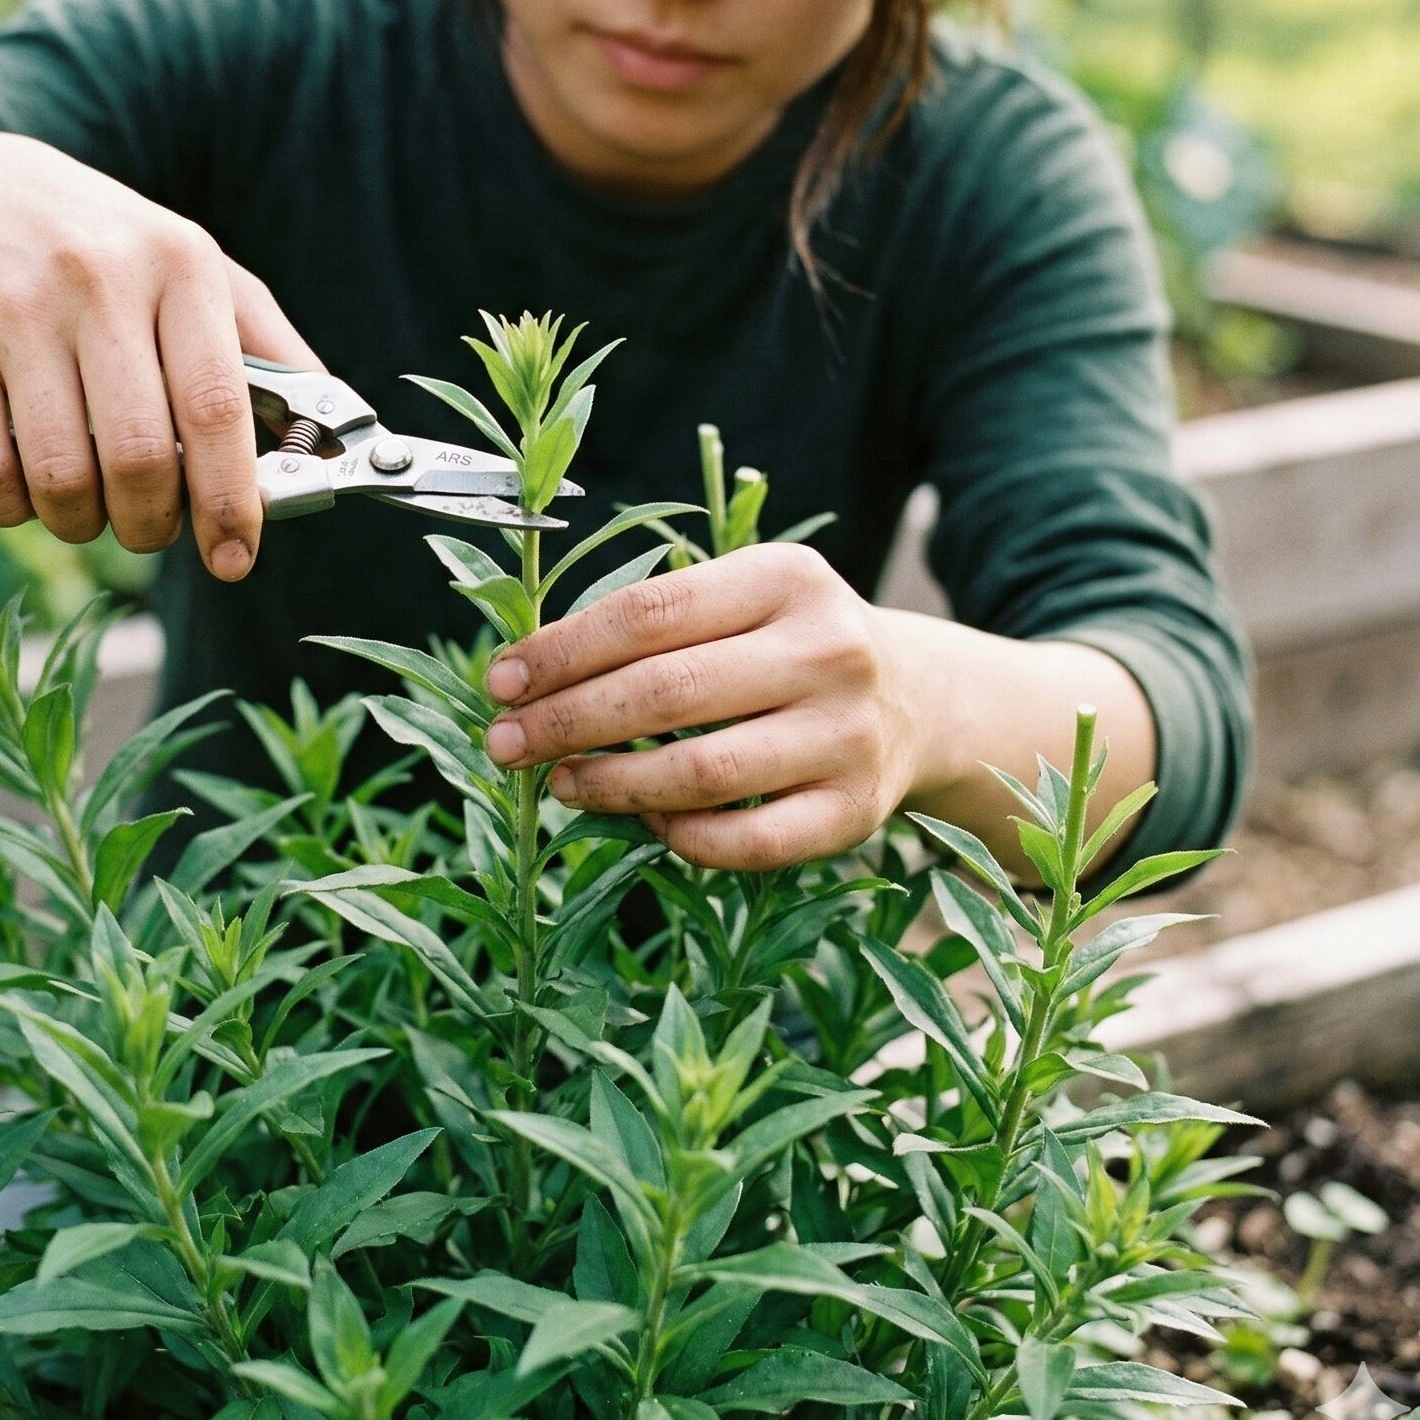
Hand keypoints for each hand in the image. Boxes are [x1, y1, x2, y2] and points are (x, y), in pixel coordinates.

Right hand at [0, 133, 320, 574]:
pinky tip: (29, 492)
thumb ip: (274, 356)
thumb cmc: (116, 256)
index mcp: (180, 265)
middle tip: (153, 527)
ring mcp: (14, 309)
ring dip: (83, 523)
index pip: (214, 408)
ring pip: (60, 476)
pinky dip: (13, 510)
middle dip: (152, 524)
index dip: (229, 499)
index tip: (235, 555)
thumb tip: (337, 444)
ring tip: (93, 509)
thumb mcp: (203, 276)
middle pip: (138, 457)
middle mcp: (97, 280)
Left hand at [480, 544, 921, 869]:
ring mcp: (848, 735)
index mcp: (785, 577)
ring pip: (704, 772)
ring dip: (612, 783)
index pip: (647, 613)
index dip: (561, 651)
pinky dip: (679, 837)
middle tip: (503, 743)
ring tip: (559, 782)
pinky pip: (748, 842)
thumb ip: (652, 624)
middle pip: (666, 692)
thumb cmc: (787, 644)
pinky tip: (640, 822)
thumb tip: (525, 675)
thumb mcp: (740, 599)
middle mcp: (827, 650)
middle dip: (567, 720)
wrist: (919, 699)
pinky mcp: (857, 810)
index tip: (500, 681)